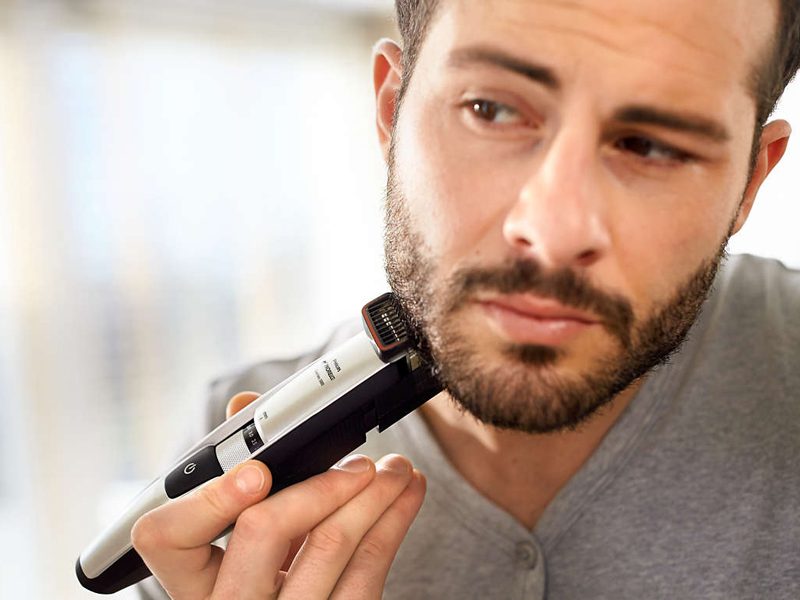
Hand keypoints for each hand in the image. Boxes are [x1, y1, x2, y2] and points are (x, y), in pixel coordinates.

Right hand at [131, 392, 425, 598]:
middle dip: (318, 485)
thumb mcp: (239, 531)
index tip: (257, 470)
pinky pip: (368, 574)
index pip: (165, 536)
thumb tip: (245, 406)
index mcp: (191, 577)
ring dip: (375, 496)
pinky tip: (407, 496)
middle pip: (262, 531)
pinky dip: (394, 523)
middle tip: (359, 466)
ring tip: (398, 470)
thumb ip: (236, 467)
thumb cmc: (262, 569)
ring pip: (330, 548)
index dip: (210, 499)